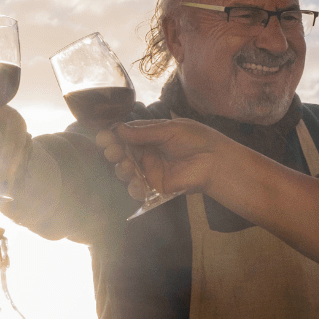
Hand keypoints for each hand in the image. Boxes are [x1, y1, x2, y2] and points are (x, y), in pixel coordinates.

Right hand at [96, 118, 231, 199]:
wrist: (215, 162)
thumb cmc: (196, 139)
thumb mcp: (170, 130)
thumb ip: (145, 132)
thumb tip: (119, 129)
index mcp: (149, 135)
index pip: (125, 135)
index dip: (112, 136)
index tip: (103, 138)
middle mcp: (146, 152)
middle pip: (121, 152)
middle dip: (113, 152)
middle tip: (112, 152)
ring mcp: (149, 170)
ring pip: (125, 170)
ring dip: (121, 169)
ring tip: (126, 167)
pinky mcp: (155, 186)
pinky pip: (137, 189)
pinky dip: (133, 189)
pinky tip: (137, 185)